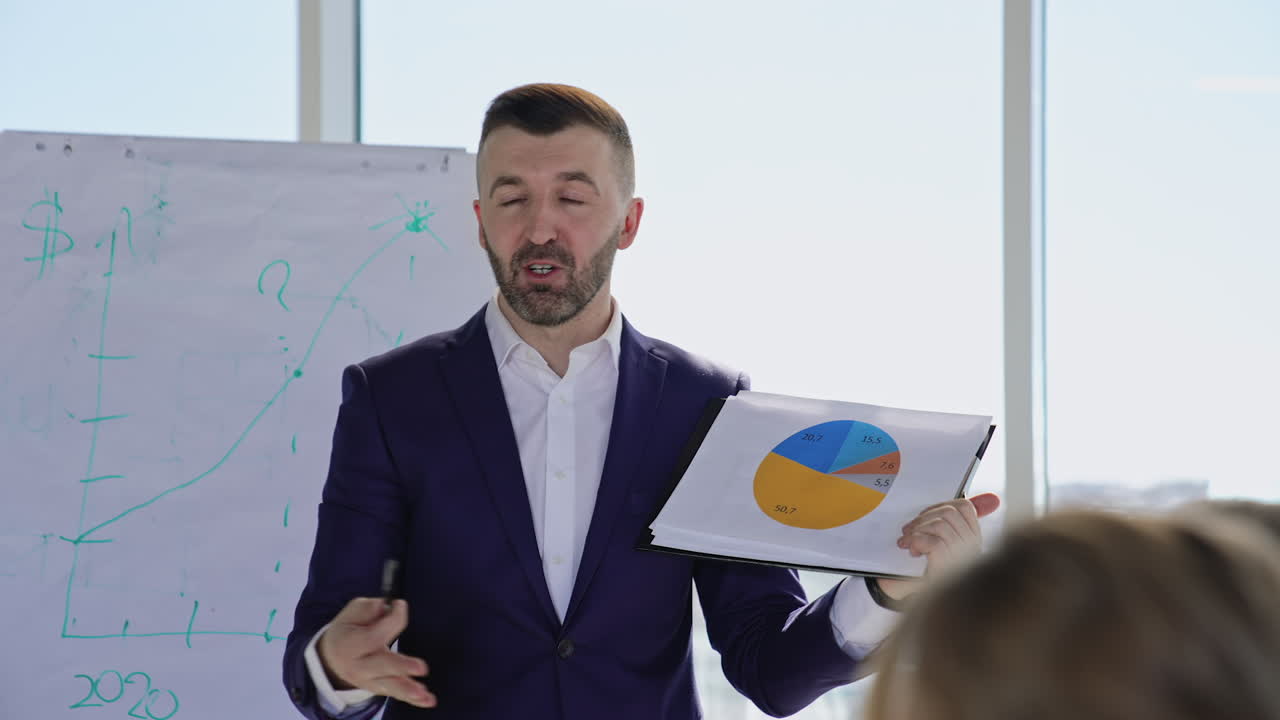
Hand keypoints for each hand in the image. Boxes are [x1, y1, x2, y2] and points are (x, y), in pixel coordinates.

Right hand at [317, 597, 435, 707]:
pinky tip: (428, 700)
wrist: (332, 658)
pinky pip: (397, 693)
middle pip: (382, 666)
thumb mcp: (351, 614)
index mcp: (350, 645)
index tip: (400, 605)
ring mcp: (369, 680)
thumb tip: (387, 606)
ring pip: (390, 685)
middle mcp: (359, 666)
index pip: (374, 635)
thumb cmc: (347, 630)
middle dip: (402, 667)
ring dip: (408, 690)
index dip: (392, 619)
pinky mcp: (380, 687)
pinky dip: (413, 699)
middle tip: (422, 668)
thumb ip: (369, 609)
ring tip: (424, 693)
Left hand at [878, 493, 1000, 600]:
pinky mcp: (950, 569)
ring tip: (907, 542)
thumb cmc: (920, 573)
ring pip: (941, 524)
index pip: (964, 507)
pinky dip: (917, 541)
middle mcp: (973, 550)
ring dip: (917, 529)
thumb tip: (986, 498)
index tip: (922, 518)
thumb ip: (947, 522)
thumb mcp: (935, 544)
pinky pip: (934, 541)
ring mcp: (963, 560)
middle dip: (923, 517)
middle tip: (908, 530)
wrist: (907, 600)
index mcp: (973, 541)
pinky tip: (912, 550)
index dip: (938, 505)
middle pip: (949, 512)